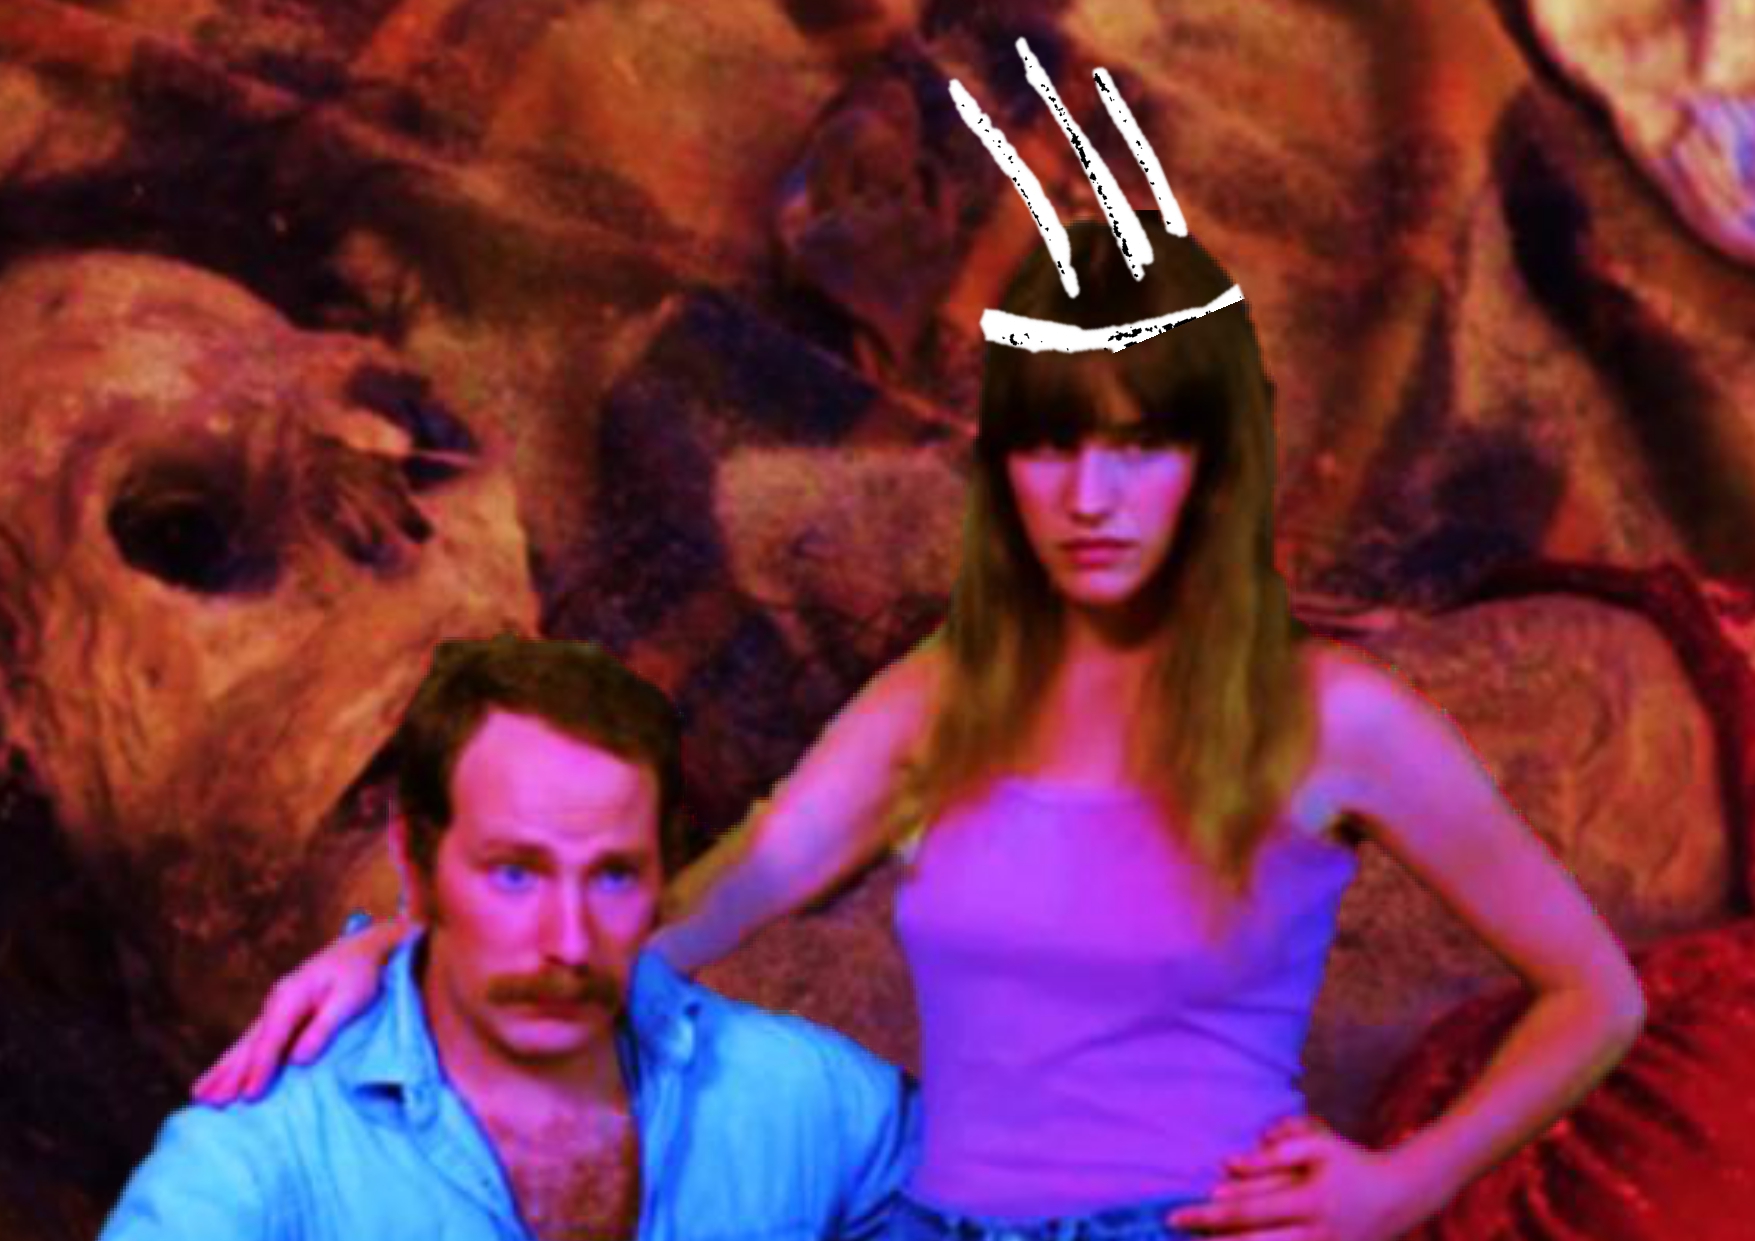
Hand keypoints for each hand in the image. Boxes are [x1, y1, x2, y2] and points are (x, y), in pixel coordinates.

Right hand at [191, 921, 400, 1103]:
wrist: (362, 949)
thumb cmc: (360, 974)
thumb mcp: (350, 999)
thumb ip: (323, 1028)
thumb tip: (298, 1059)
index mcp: (291, 997)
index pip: (270, 1041)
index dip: (259, 1070)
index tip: (248, 1098)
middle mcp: (276, 1002)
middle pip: (249, 1044)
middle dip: (229, 1075)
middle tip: (208, 1105)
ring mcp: (274, 1007)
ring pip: (244, 1043)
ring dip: (223, 1069)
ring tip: (199, 1095)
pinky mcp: (279, 1013)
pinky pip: (252, 1040)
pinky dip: (235, 1058)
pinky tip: (222, 1074)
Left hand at [1167, 1116, 1436, 1240]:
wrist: (1400, 1196)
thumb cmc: (1349, 1163)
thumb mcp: (1318, 1145)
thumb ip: (1275, 1152)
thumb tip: (1229, 1164)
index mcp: (1309, 1201)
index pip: (1249, 1211)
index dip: (1211, 1214)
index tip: (1175, 1215)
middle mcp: (1315, 1235)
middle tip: (1173, 1234)